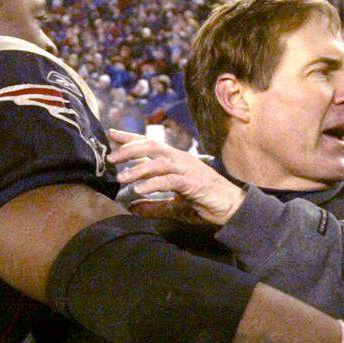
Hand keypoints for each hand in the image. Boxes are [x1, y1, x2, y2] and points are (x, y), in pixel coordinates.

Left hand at [108, 128, 244, 224]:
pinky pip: (170, 180)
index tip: (112, 133)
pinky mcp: (193, 183)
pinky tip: (139, 191)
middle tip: (111, 157)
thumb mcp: (174, 207)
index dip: (130, 138)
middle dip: (129, 149)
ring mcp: (188, 170)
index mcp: (176, 161)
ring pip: (159, 162)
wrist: (232, 208)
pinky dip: (153, 184)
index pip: (150, 144)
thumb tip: (132, 207)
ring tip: (122, 178)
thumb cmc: (206, 203)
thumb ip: (154, 206)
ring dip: (138, 169)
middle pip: (151, 146)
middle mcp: (181, 160)